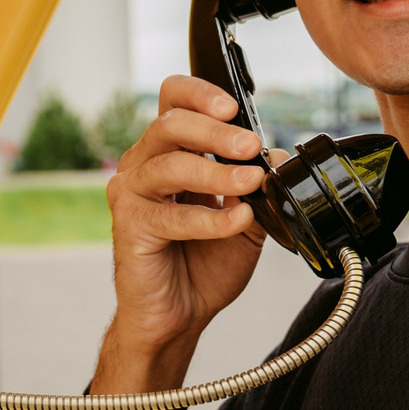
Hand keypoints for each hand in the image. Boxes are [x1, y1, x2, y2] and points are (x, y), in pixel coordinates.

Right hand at [85, 75, 266, 409]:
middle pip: (170, 123)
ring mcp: (133, 194)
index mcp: (170, 152)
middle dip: (214, 131)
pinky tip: (237, 220)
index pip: (173, 100)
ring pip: (168, 164)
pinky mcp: (130, 226)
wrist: (180, 316)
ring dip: (215, 172)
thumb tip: (277, 155)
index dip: (200, 94)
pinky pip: (171, 215)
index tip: (235, 107)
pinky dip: (209, 218)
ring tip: (250, 182)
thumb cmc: (204, 264)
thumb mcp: (246, 219)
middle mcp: (145, 165)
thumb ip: (258, 187)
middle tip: (250, 145)